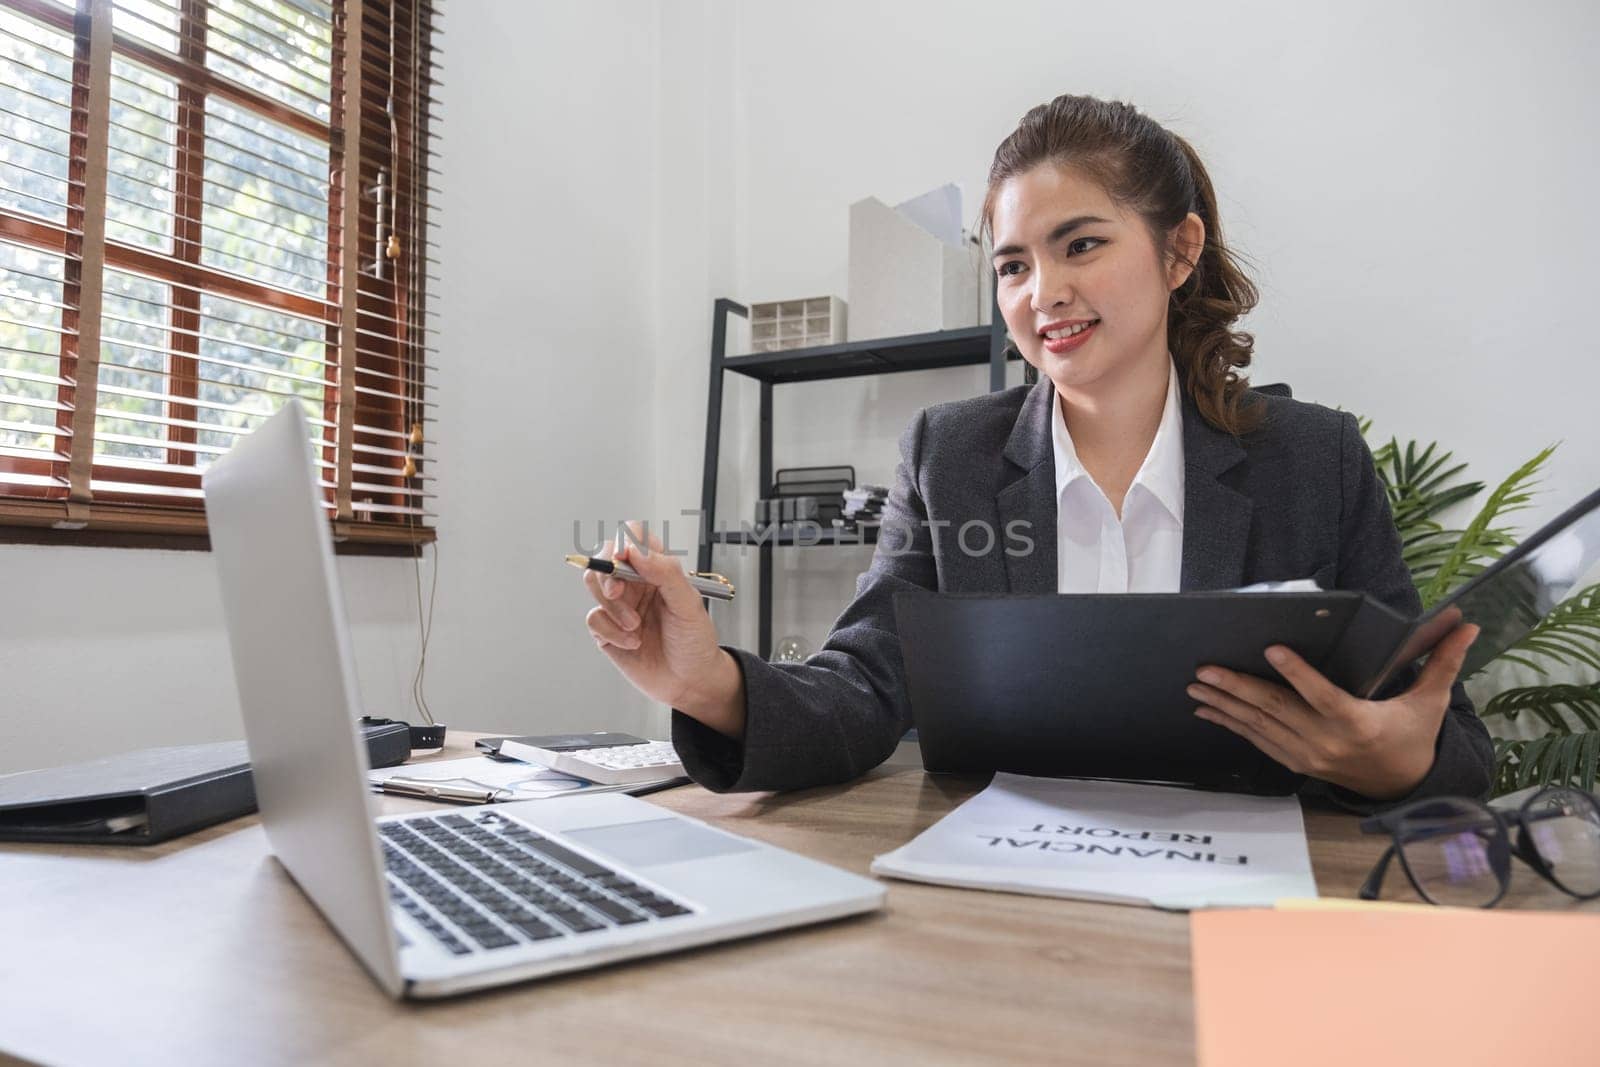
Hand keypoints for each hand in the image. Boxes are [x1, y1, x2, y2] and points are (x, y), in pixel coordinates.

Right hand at [582, 522, 745, 737]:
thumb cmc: (695, 642)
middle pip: (604, 556)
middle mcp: (635, 583)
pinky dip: (611, 631)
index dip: (623, 541)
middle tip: (618, 590)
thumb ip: (665, 573)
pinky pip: (593, 618)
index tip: (622, 555)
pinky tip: (633, 643)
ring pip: (593, 584)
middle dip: (606, 572)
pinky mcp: (607, 630)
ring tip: (635, 627)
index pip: (633, 538)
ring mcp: (619, 605)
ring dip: (612, 606)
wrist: (690, 683)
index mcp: (657, 570)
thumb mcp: (688, 604)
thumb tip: (636, 551)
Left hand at [1186, 622, 1480, 800]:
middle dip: (1237, 689)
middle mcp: (1327, 741)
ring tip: (1196, 687)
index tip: (1271, 649)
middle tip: (1206, 669)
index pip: (1322, 695)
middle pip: (1277, 711)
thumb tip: (1466, 624)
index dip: (1296, 674)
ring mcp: (1307, 755)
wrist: (1402, 786)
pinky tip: (1207, 711)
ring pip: (1259, 726)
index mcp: (1358, 723)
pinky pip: (1257, 742)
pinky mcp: (1295, 762)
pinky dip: (1231, 725)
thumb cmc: (1413, 736)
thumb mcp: (1431, 701)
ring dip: (1225, 706)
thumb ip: (1444, 662)